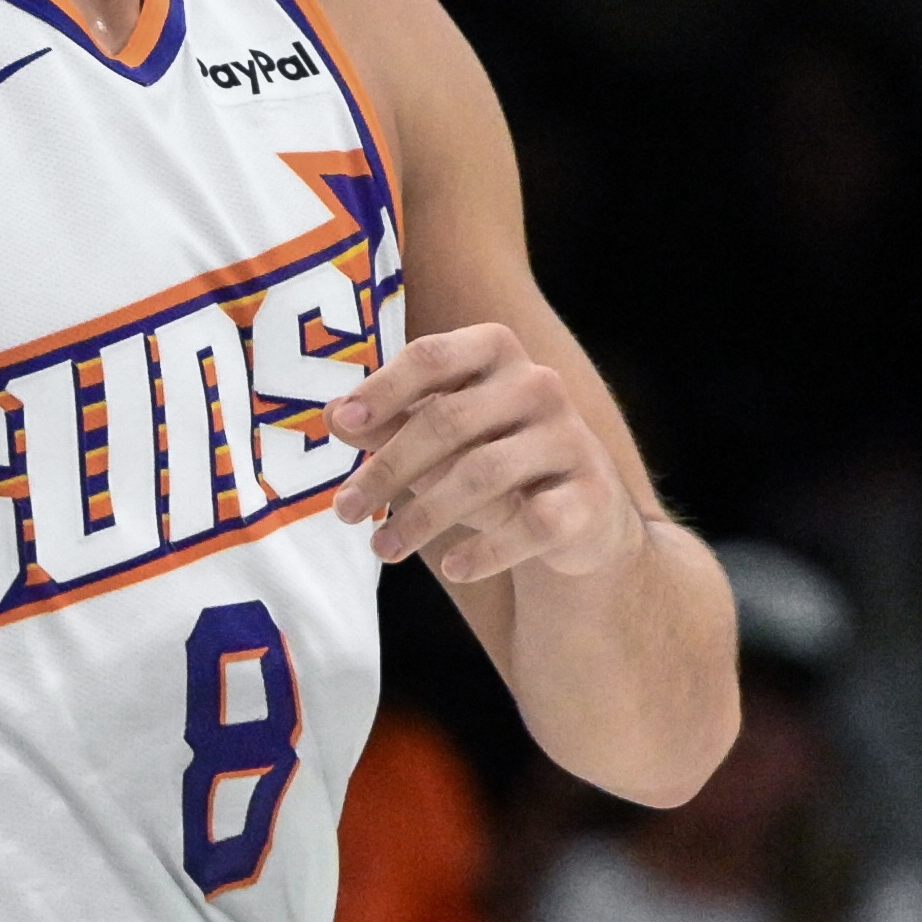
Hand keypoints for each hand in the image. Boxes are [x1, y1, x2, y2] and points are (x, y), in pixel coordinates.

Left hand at [328, 324, 643, 583]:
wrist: (577, 518)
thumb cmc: (489, 461)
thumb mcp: (435, 439)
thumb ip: (387, 422)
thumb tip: (331, 416)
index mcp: (496, 352)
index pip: (432, 356)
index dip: (384, 389)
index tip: (343, 427)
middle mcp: (538, 385)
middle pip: (446, 421)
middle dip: (387, 468)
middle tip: (343, 510)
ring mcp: (569, 439)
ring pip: (482, 473)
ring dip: (422, 517)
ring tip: (382, 549)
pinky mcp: (590, 496)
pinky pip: (531, 523)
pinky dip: (486, 550)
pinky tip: (453, 569)